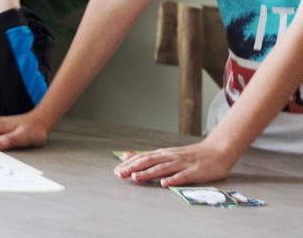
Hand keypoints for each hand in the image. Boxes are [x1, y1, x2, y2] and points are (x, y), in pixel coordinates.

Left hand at [113, 140, 236, 186]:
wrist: (218, 150)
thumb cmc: (191, 155)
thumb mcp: (168, 154)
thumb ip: (149, 157)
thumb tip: (127, 156)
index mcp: (164, 154)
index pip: (143, 157)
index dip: (129, 164)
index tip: (117, 171)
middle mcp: (170, 157)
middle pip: (149, 161)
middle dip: (133, 168)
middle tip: (120, 175)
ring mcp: (182, 163)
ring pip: (162, 168)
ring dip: (148, 173)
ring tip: (135, 178)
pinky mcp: (195, 171)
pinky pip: (183, 176)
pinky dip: (172, 179)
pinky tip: (164, 184)